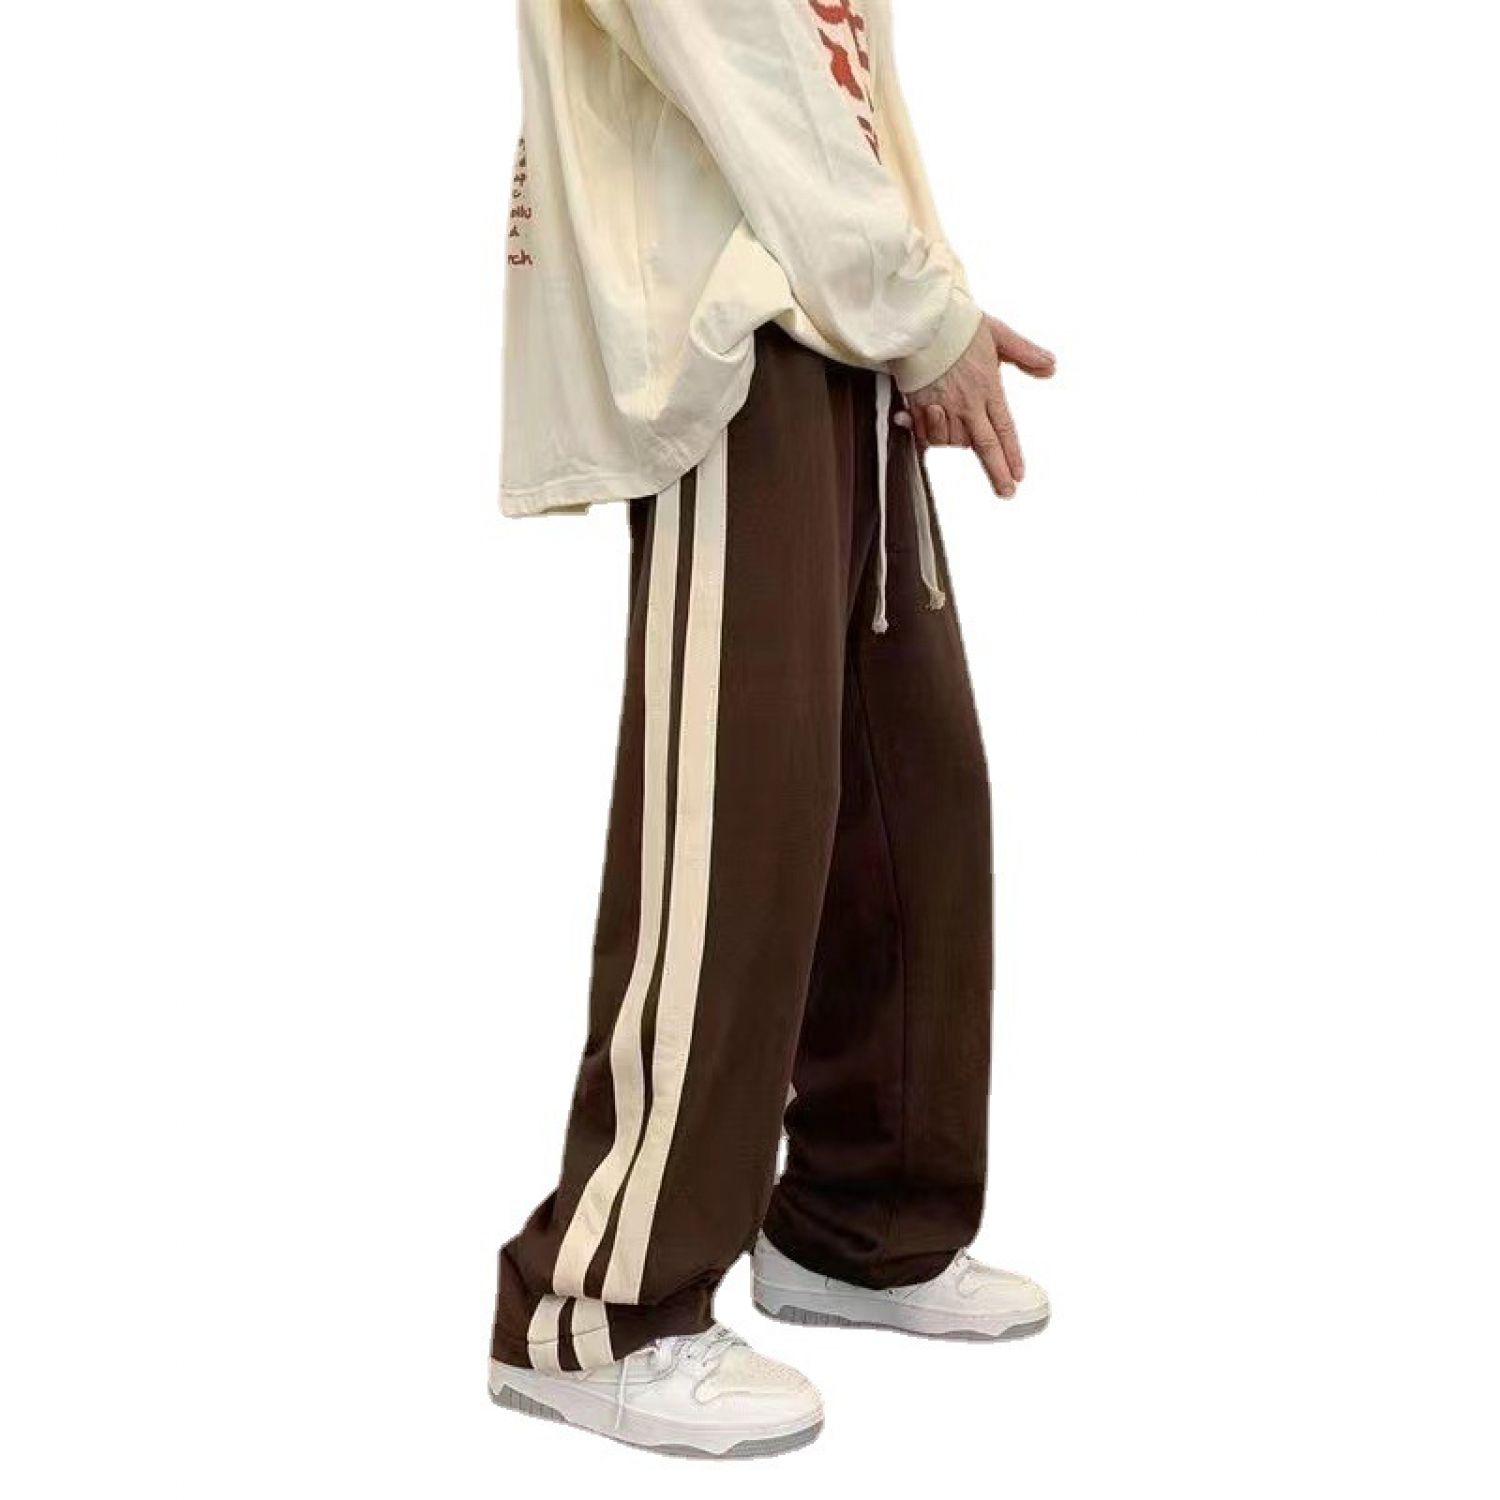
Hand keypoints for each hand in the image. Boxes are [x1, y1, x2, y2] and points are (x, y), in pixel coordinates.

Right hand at [899, 315, 1054, 497]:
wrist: (920, 320)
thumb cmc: (957, 324)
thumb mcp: (999, 334)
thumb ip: (1025, 353)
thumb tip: (1051, 367)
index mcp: (989, 388)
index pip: (1004, 430)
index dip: (1012, 456)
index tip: (1018, 476)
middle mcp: (968, 403)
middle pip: (985, 446)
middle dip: (997, 472)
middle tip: (1006, 492)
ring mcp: (943, 407)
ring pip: (952, 442)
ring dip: (954, 441)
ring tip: (950, 420)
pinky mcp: (919, 406)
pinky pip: (927, 435)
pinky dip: (929, 434)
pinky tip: (927, 420)